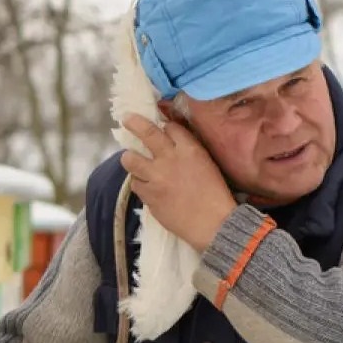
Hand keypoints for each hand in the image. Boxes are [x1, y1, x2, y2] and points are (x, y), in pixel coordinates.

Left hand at [119, 112, 236, 251]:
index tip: (161, 130)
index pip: (170, 127)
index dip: (164, 127)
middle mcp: (170, 158)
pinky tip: (146, 186)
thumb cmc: (215, 194)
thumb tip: (172, 144)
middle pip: (146, 133)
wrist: (212, 223)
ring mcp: (156, 177)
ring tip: (130, 160)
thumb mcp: (207, 163)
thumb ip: (188, 151)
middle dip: (134, 123)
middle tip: (127, 120)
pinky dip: (139, 183)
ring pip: (130, 159)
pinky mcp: (148, 195)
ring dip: (129, 158)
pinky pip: (135, 184)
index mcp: (189, 149)